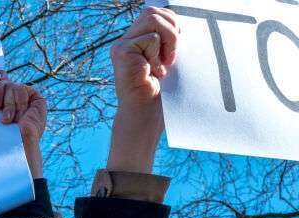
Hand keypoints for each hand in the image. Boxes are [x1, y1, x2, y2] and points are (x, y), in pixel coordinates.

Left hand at [0, 70, 46, 178]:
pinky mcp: (36, 98)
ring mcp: (25, 98)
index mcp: (1, 102)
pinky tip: (21, 115)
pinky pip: (22, 89)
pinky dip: (19, 102)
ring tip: (8, 120)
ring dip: (9, 105)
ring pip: (12, 86)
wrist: (16, 145)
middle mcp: (12, 98)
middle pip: (2, 82)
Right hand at [107, 7, 179, 172]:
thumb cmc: (163, 93)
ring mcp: (121, 45)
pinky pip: (151, 37)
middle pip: (154, 11)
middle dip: (173, 29)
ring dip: (168, 40)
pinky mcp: (121, 51)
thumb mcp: (171, 58)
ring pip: (153, 18)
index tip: (176, 51)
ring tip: (166, 63)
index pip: (158, 14)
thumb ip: (172, 38)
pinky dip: (159, 54)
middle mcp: (126, 40)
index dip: (173, 24)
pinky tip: (154, 72)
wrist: (148, 116)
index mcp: (137, 40)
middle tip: (173, 57)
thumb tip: (186, 19)